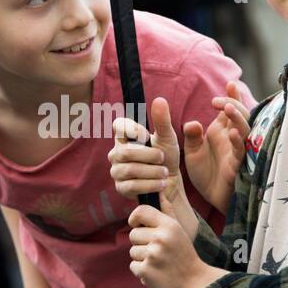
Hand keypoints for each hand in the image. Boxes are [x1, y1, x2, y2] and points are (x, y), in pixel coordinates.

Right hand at [109, 97, 197, 239]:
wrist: (171, 184)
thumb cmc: (167, 158)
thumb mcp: (168, 138)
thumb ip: (163, 121)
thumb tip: (159, 99)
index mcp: (125, 137)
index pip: (118, 125)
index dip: (132, 129)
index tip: (147, 135)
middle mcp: (116, 153)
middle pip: (126, 152)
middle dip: (149, 156)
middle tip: (163, 158)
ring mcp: (117, 171)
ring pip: (130, 169)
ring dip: (152, 171)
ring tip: (164, 172)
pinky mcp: (121, 188)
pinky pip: (132, 186)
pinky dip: (150, 184)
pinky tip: (161, 183)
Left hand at [127, 191, 226, 287]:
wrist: (195, 283)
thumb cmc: (184, 254)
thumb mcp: (179, 230)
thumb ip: (167, 210)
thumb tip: (159, 190)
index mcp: (169, 226)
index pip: (140, 211)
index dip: (135, 218)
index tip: (138, 225)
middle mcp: (160, 238)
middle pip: (133, 234)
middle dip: (141, 243)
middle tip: (158, 251)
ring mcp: (153, 255)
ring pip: (132, 251)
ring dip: (142, 258)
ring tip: (159, 262)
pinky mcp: (146, 271)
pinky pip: (133, 266)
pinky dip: (142, 271)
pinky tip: (157, 272)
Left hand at [182, 81, 249, 213]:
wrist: (210, 198)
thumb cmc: (205, 174)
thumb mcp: (192, 152)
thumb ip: (191, 137)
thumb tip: (192, 123)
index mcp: (221, 131)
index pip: (229, 109)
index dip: (232, 96)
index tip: (230, 84)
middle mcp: (232, 137)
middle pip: (240, 114)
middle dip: (232, 104)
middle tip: (217, 102)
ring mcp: (237, 150)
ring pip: (245, 129)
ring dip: (238, 118)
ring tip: (228, 109)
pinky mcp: (239, 164)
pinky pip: (242, 151)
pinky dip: (239, 141)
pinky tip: (233, 133)